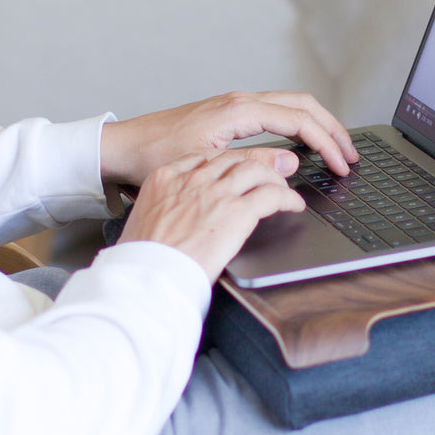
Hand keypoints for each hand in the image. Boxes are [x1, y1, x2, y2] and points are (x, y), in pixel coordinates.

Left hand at [100, 91, 357, 187]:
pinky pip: (276, 111)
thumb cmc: (155, 155)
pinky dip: (298, 123)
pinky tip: (301, 142)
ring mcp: (234, 105)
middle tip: (351, 153)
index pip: (299, 120)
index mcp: (238, 110)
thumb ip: (252, 164)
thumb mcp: (207, 165)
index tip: (342, 164)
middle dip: (332, 128)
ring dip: (317, 124)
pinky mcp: (228, 114)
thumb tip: (291, 164)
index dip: (327, 142)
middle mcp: (239, 102)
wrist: (122, 147)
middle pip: (302, 105)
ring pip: (290, 105)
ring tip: (335, 147)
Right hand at [118, 150, 306, 281]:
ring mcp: (216, 193)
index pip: (205, 157)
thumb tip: (177, 214)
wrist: (146, 276)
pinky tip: (293, 205)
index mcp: (165, 178)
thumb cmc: (140, 258)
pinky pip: (272, 194)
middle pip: (233, 159)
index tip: (234, 170)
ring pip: (256, 169)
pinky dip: (288, 197)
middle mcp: (193, 179)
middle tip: (265, 176)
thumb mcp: (144, 219)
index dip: (226, 162)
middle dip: (252, 166)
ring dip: (273, 178)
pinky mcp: (237, 212)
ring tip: (281, 189)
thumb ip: (165, 207)